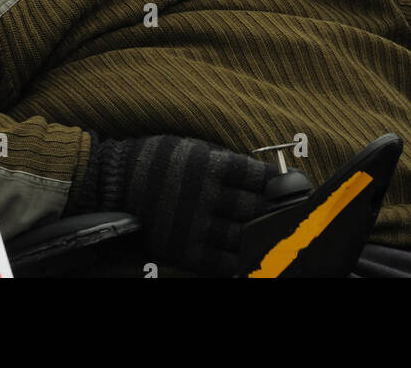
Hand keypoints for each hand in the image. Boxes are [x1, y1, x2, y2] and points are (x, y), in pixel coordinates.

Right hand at [71, 133, 277, 276]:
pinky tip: (253, 255)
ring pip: (243, 235)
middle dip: (277, 210)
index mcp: (211, 165)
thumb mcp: (194, 148)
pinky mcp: (185, 249)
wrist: (115, 182)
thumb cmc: (159, 159)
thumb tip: (262, 174)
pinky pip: (221, 261)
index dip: (281, 182)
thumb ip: (225, 162)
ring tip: (277, 232)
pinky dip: (240, 260)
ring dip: (263, 234)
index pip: (259, 176)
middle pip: (256, 207)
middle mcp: (206, 195)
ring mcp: (195, 225)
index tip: (295, 184)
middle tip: (292, 211)